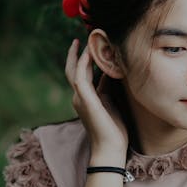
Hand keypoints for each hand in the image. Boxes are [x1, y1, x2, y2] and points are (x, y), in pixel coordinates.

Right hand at [65, 39, 127, 157]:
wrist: (110, 148)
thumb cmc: (114, 129)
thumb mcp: (112, 102)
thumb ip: (108, 88)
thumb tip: (111, 73)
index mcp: (86, 98)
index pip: (82, 74)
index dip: (85, 59)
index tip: (91, 45)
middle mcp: (79, 97)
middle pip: (72, 69)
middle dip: (76, 53)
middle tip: (80, 38)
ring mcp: (80, 98)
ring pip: (74, 70)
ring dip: (79, 54)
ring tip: (85, 40)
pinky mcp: (84, 100)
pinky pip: (80, 76)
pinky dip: (82, 63)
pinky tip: (88, 52)